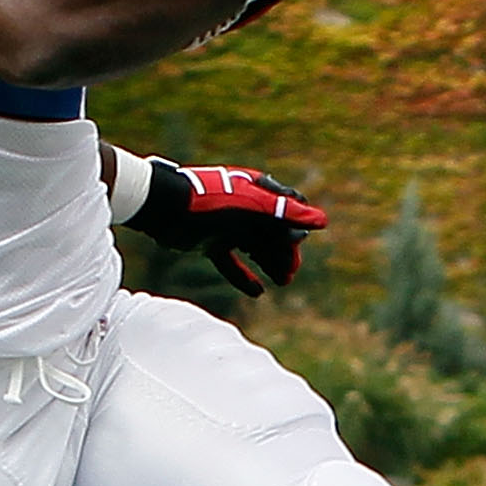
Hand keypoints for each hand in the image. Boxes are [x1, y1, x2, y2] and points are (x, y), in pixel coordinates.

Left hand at [125, 159, 326, 295]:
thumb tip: (322, 221)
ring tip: (282, 282)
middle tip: (290, 274)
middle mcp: (244, 209)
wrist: (163, 208)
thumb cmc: (208, 201)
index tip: (298, 245)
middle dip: (284, 252)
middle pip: (272, 233)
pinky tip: (257, 292)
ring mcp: (226, 226)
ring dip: (270, 264)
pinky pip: (232, 263)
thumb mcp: (251, 205)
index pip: (287, 212)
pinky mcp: (210, 243)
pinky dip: (244, 276)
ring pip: (255, 248)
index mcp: (257, 193)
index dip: (296, 229)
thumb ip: (285, 212)